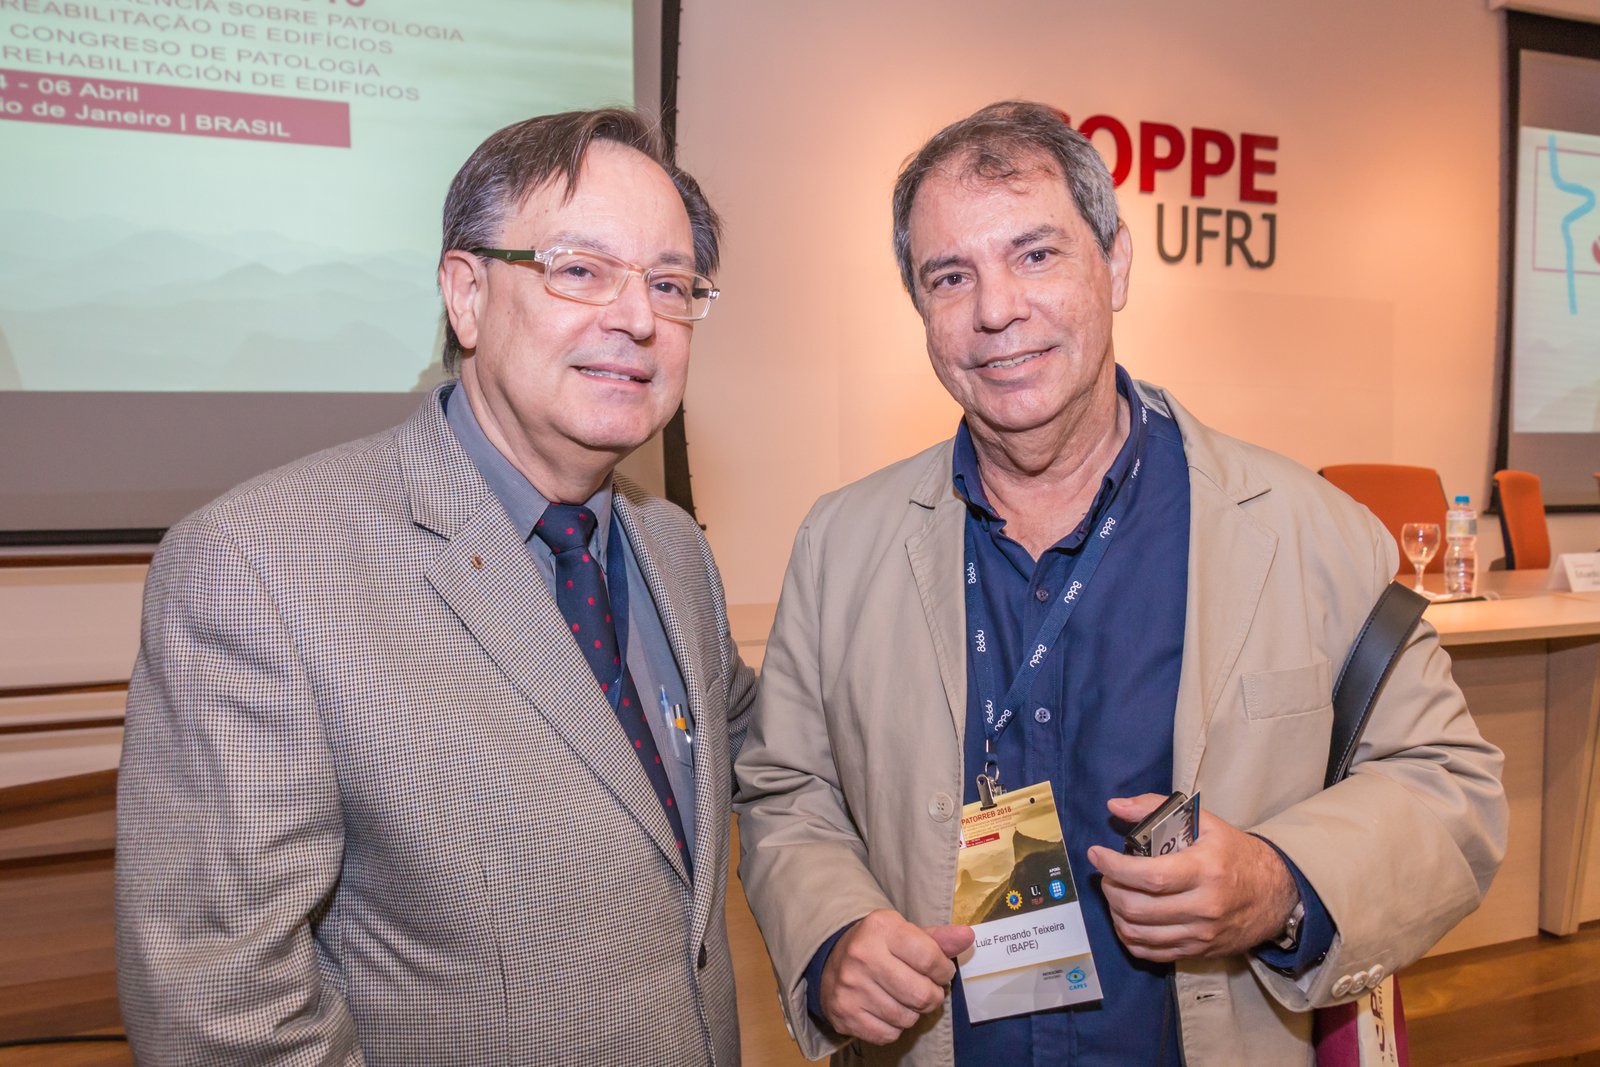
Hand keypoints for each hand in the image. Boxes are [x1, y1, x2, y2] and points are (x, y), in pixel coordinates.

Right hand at [819, 909, 973, 1044]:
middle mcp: (862, 955)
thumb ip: (938, 938)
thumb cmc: (878, 945)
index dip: (944, 971)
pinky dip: (895, 1027)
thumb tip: (967, 937)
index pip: (930, 958)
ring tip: (905, 997)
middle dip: (932, 996)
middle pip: (921, 994)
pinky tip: (887, 1009)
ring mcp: (850, 987)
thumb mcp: (905, 933)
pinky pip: (889, 1034)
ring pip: (906, 1018)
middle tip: (927, 989)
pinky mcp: (844, 1013)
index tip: (941, 972)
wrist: (831, 960)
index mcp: (881, 928)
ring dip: (914, 1012)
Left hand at [1086, 793, 1298, 962]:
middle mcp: (1204, 907)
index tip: (1096, 854)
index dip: (1115, 867)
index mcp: (1205, 870)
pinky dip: (1130, 938)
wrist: (1278, 893)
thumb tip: (1115, 806)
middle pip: (1139, 908)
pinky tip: (1126, 919)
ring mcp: (1202, 934)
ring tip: (1115, 893)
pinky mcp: (1200, 951)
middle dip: (1111, 889)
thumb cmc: (1236, 854)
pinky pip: (1152, 953)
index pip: (1150, 876)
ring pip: (1140, 934)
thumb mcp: (1205, 823)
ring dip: (1116, 913)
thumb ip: (1156, 809)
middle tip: (1107, 874)